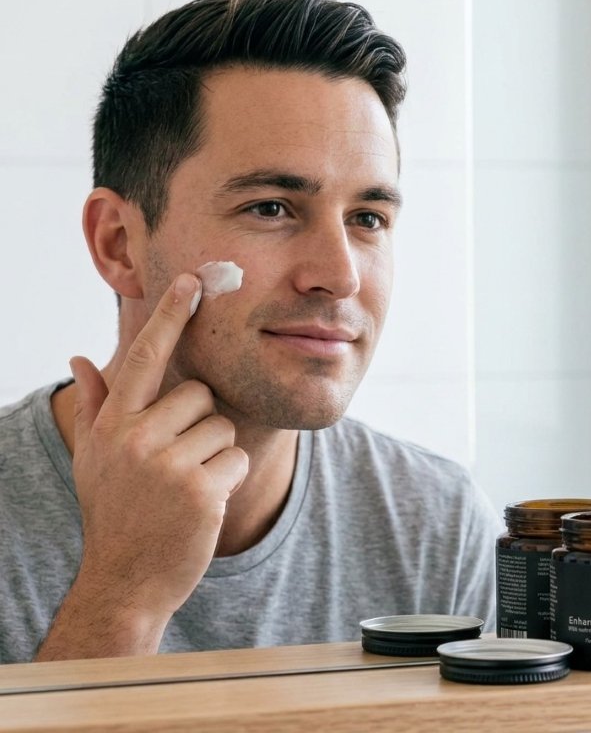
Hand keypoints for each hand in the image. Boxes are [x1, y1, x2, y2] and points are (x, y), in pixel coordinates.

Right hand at [70, 274, 248, 626]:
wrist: (126, 580)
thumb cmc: (115, 511)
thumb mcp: (95, 457)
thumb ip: (96, 405)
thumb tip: (82, 358)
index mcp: (114, 424)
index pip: (146, 357)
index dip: (169, 316)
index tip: (191, 281)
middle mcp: (136, 439)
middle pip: (200, 395)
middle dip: (200, 424)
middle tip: (177, 462)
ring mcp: (168, 466)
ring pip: (223, 428)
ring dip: (214, 455)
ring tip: (187, 485)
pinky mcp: (200, 491)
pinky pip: (237, 459)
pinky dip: (227, 479)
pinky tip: (202, 503)